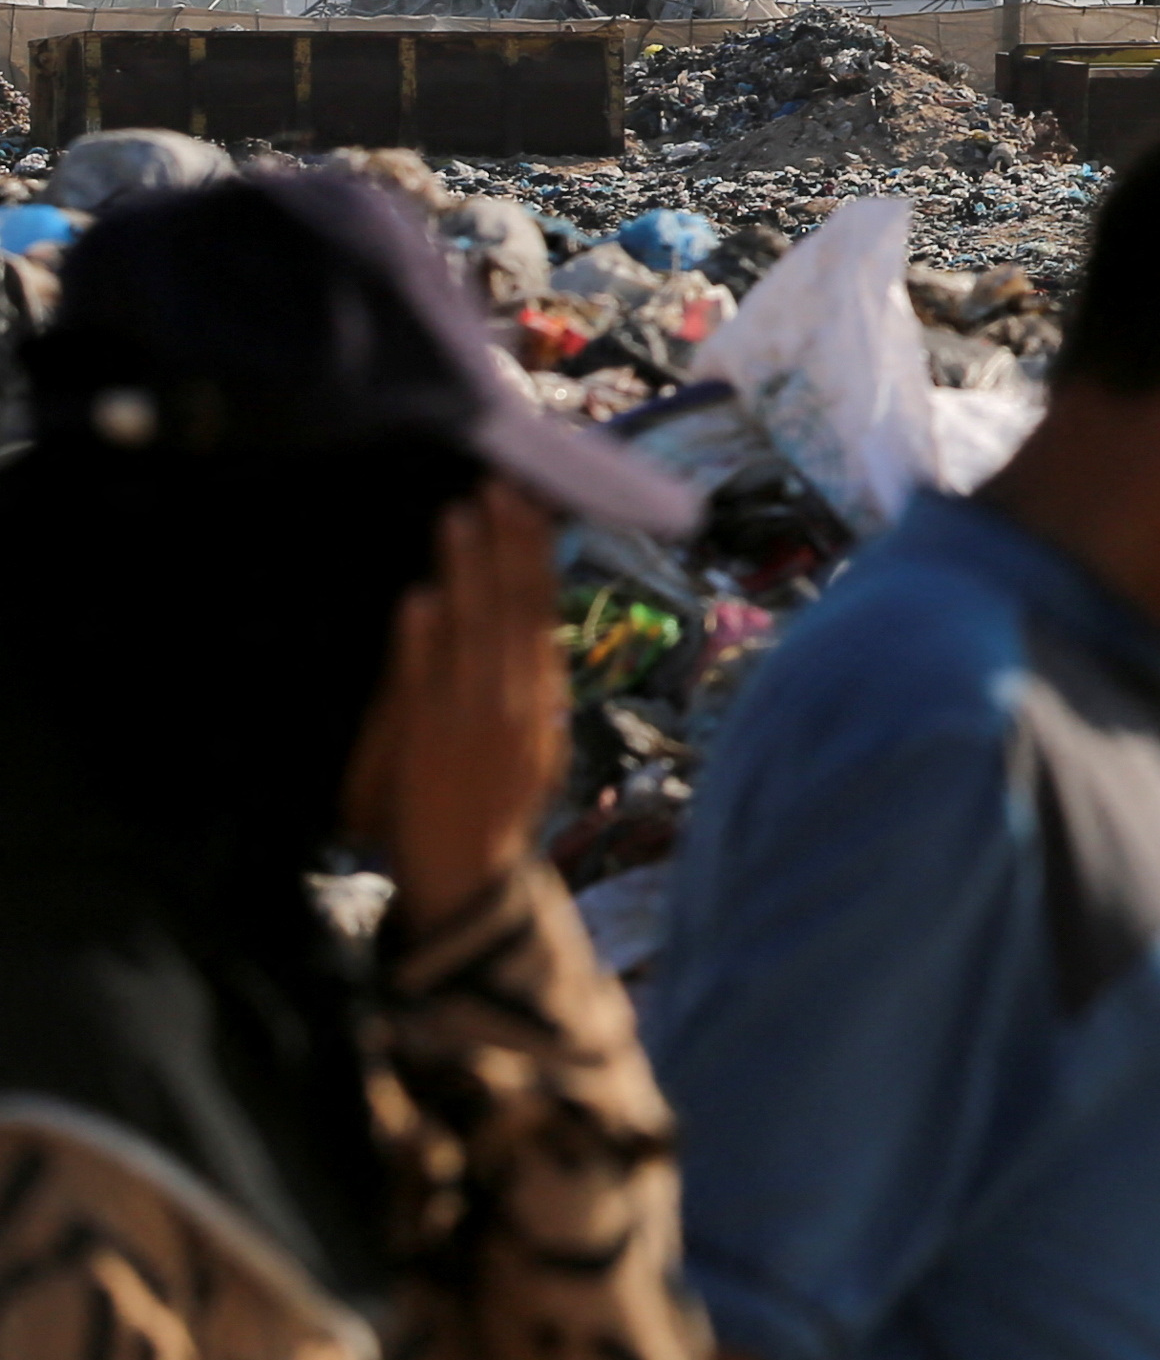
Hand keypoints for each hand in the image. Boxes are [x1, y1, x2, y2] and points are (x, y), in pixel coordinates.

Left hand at [348, 482, 572, 917]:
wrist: (469, 874)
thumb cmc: (498, 807)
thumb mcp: (535, 743)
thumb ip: (530, 688)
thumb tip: (530, 632)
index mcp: (541, 695)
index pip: (540, 610)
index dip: (535, 555)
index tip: (530, 503)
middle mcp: (514, 697)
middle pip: (513, 606)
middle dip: (507, 543)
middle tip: (499, 485)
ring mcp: (471, 716)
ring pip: (471, 631)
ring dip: (466, 571)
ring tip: (459, 516)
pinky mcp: (428, 740)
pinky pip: (423, 682)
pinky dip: (421, 641)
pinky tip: (418, 601)